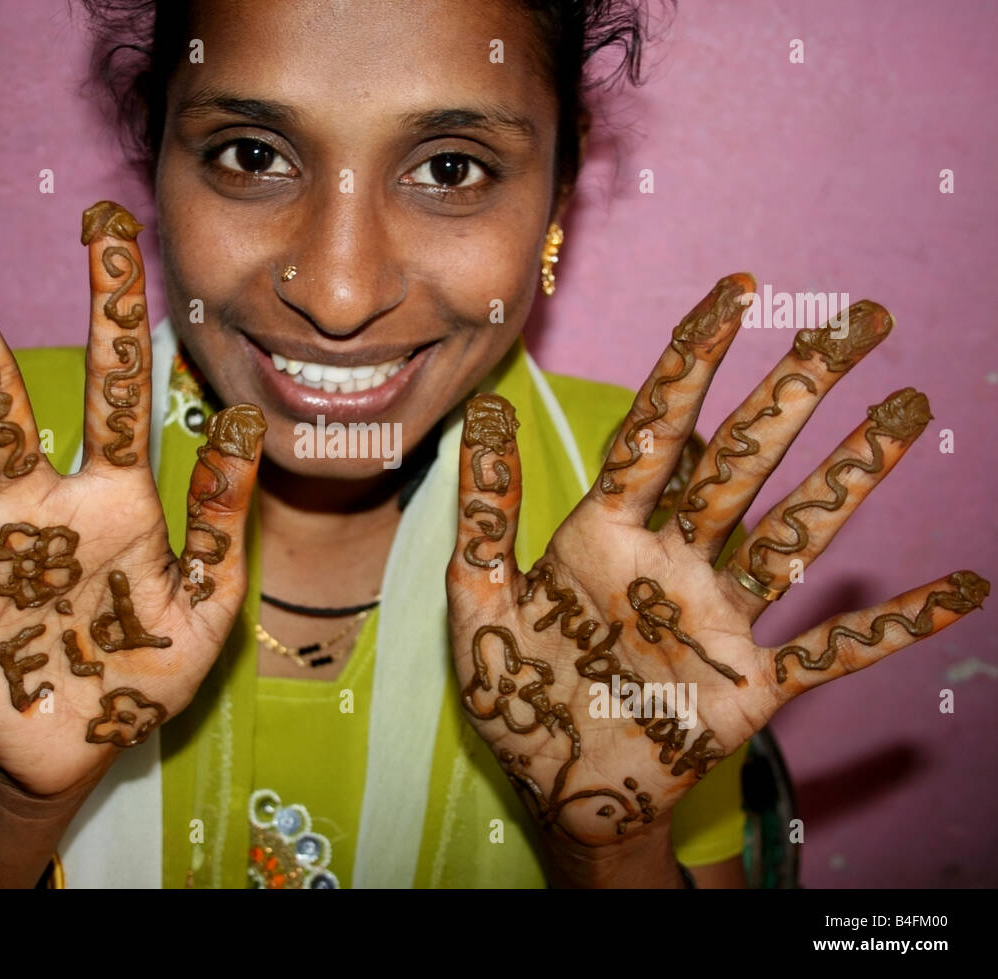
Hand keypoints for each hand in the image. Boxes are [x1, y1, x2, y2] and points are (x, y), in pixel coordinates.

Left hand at [446, 274, 987, 864]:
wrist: (560, 790)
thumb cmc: (518, 696)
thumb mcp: (479, 604)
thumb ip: (485, 516)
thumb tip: (482, 412)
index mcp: (606, 535)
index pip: (658, 431)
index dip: (694, 363)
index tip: (737, 293)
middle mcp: (674, 561)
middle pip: (743, 461)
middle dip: (798, 391)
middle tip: (859, 322)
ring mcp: (719, 619)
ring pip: (796, 534)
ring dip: (852, 476)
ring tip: (906, 411)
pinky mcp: (752, 683)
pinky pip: (834, 650)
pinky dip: (894, 626)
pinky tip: (960, 590)